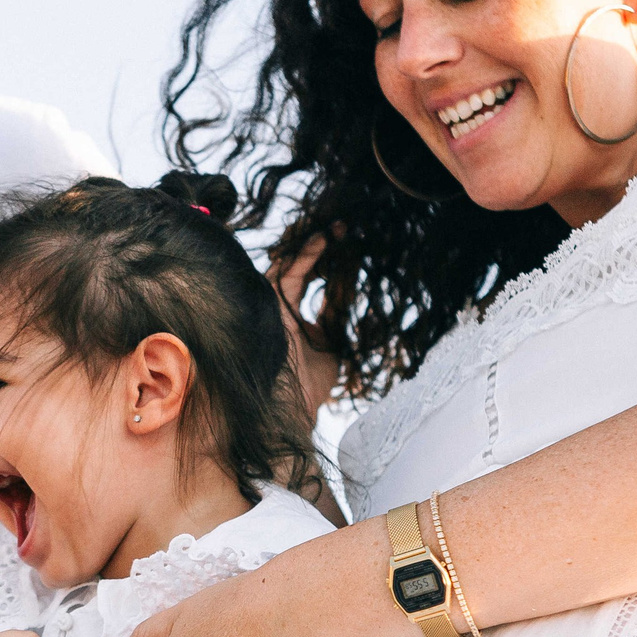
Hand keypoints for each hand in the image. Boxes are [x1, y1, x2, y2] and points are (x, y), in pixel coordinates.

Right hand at [270, 234, 339, 420]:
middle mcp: (279, 305)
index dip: (335, 263)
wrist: (293, 410)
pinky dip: (305, 254)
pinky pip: (286, 272)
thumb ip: (340, 320)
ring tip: (337, 227)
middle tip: (345, 226)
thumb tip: (366, 304)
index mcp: (293, 315)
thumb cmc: (310, 386)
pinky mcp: (269, 305)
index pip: (316, 280)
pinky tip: (325, 239)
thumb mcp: (334, 345)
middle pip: (299, 264)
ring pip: (289, 261)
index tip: (355, 245)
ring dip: (313, 242)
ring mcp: (272, 304)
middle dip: (321, 244)